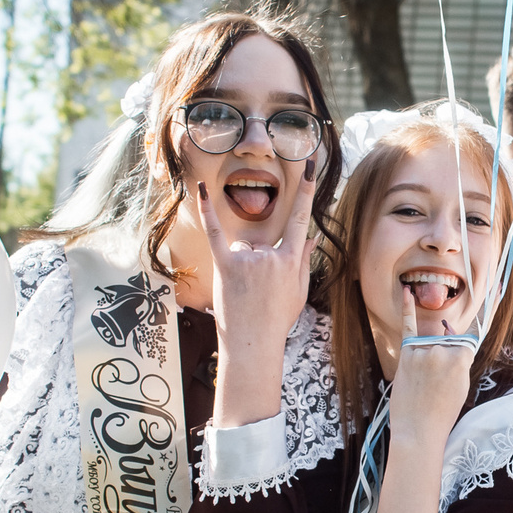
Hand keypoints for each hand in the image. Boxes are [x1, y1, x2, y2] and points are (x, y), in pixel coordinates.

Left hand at [195, 176, 317, 353]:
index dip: (307, 192)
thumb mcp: (298, 292)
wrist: (252, 347)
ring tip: (242, 293)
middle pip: (261, 242)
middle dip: (258, 263)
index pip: (301, 220)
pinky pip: (216, 234)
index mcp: (291, 262)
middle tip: (256, 293)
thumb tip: (312, 238)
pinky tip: (200, 189)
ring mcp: (248, 261)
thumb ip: (303, 261)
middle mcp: (271, 257)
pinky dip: (208, 212)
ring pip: (242, 247)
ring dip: (240, 265)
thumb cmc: (276, 322)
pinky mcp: (226, 267)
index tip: (311, 166)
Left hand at [386, 283, 477, 441]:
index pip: (471, 336)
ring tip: (424, 385)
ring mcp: (424, 350)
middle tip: (437, 386)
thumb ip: (459, 357)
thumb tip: (449, 330)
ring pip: (432, 344)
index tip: (495, 287)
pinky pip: (409, 326)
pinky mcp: (407, 353)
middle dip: (444, 361)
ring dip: (429, 360)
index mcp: (462, 358)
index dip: (487, 311)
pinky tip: (406, 293)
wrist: (418, 431)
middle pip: (449, 342)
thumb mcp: (462, 384)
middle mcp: (444, 349)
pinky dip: (408, 309)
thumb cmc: (442, 411)